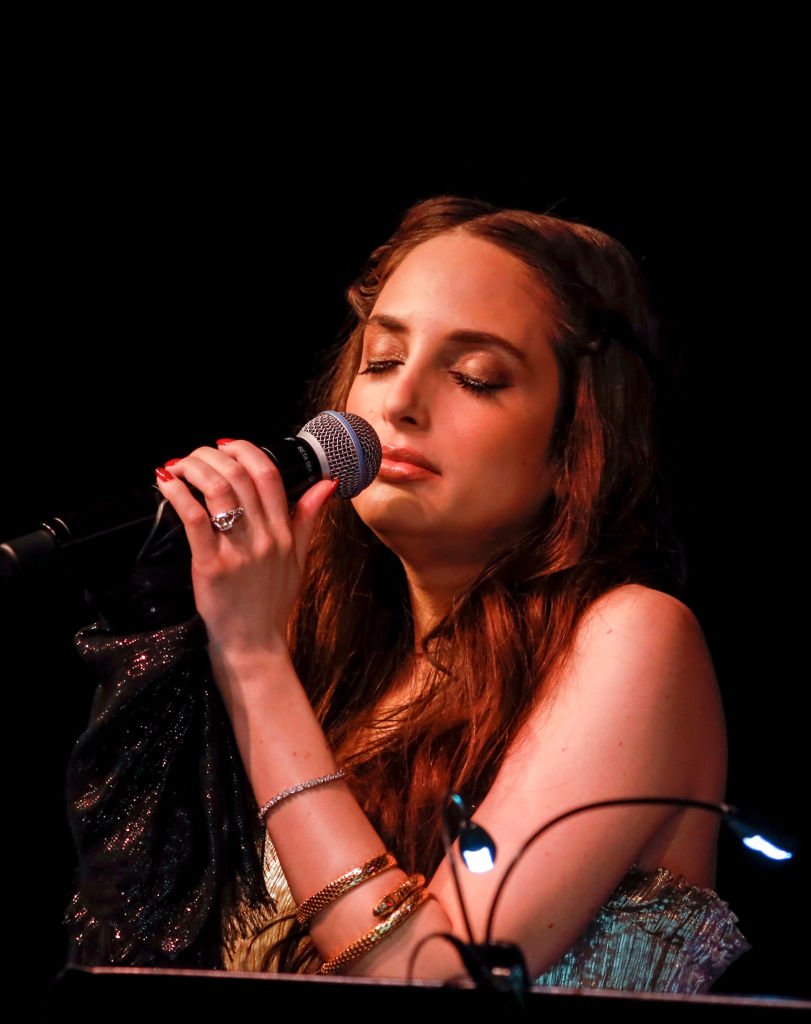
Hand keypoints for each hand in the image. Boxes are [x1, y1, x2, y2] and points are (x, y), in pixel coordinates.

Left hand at [155, 439, 336, 665]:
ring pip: (218, 489)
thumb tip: (326, 485)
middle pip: (240, 476)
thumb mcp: (299, 559)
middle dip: (212, 455)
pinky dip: (178, 494)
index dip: (246, 450)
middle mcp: (264, 537)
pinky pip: (194, 517)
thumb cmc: (272, 604)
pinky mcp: (211, 566)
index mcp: (283, 532)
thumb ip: (308, 518)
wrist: (254, 646)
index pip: (269, 475)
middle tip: (196, 456)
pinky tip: (167, 484)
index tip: (226, 445)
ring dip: (193, 468)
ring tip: (178, 467)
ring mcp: (238, 551)